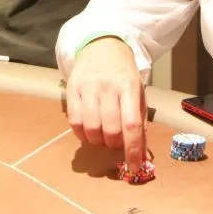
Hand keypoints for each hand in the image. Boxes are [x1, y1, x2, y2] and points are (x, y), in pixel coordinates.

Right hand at [66, 37, 145, 172]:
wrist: (101, 45)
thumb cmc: (123, 73)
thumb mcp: (138, 91)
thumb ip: (139, 121)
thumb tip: (141, 155)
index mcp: (129, 86)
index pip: (131, 124)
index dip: (133, 150)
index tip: (134, 167)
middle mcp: (107, 86)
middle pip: (110, 129)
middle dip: (114, 145)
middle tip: (116, 143)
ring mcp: (87, 86)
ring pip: (91, 128)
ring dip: (98, 141)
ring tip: (102, 136)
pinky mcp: (71, 88)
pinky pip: (74, 120)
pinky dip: (81, 134)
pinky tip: (88, 131)